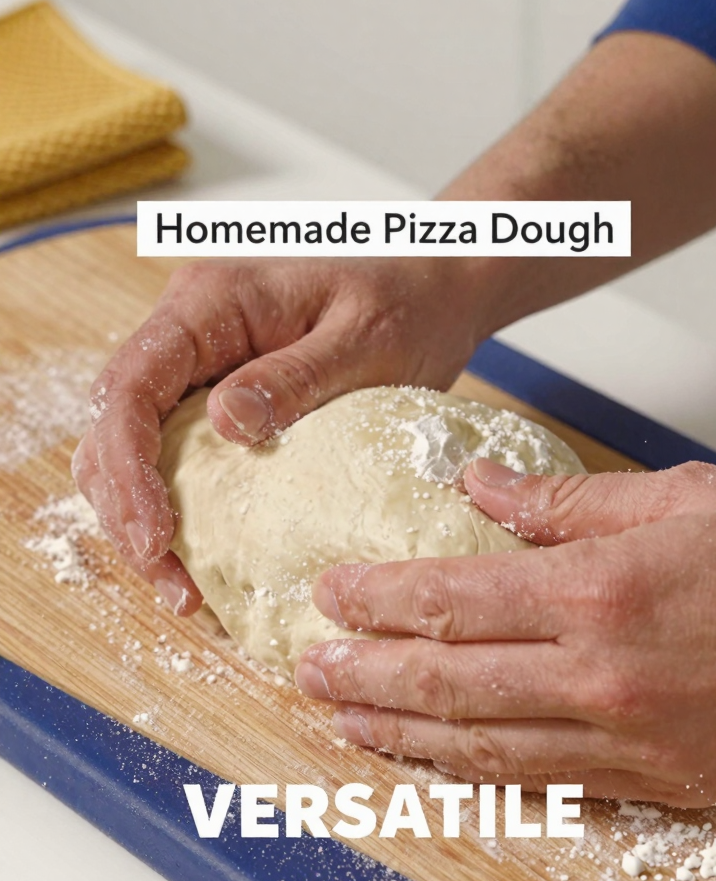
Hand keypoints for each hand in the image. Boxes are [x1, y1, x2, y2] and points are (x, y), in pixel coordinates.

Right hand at [72, 257, 483, 612]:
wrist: (435, 288)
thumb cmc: (406, 301)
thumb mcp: (364, 339)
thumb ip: (295, 376)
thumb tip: (225, 424)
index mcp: (209, 302)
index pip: (131, 385)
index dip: (128, 468)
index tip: (154, 538)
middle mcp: (187, 330)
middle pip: (116, 426)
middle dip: (128, 511)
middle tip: (176, 588)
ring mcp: (198, 365)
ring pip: (132, 448)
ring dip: (143, 519)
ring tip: (186, 592)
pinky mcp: (217, 396)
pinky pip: (173, 455)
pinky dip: (176, 510)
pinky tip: (203, 562)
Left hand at [295, 460, 715, 806]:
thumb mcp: (681, 497)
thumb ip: (568, 502)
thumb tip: (480, 490)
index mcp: (601, 593)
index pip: (453, 600)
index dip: (379, 600)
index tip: (330, 595)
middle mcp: (600, 677)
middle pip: (448, 681)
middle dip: (366, 673)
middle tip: (308, 667)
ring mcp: (625, 741)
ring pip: (481, 747)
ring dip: (400, 734)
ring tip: (343, 720)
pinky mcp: (653, 783)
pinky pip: (542, 784)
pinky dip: (474, 775)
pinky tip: (433, 763)